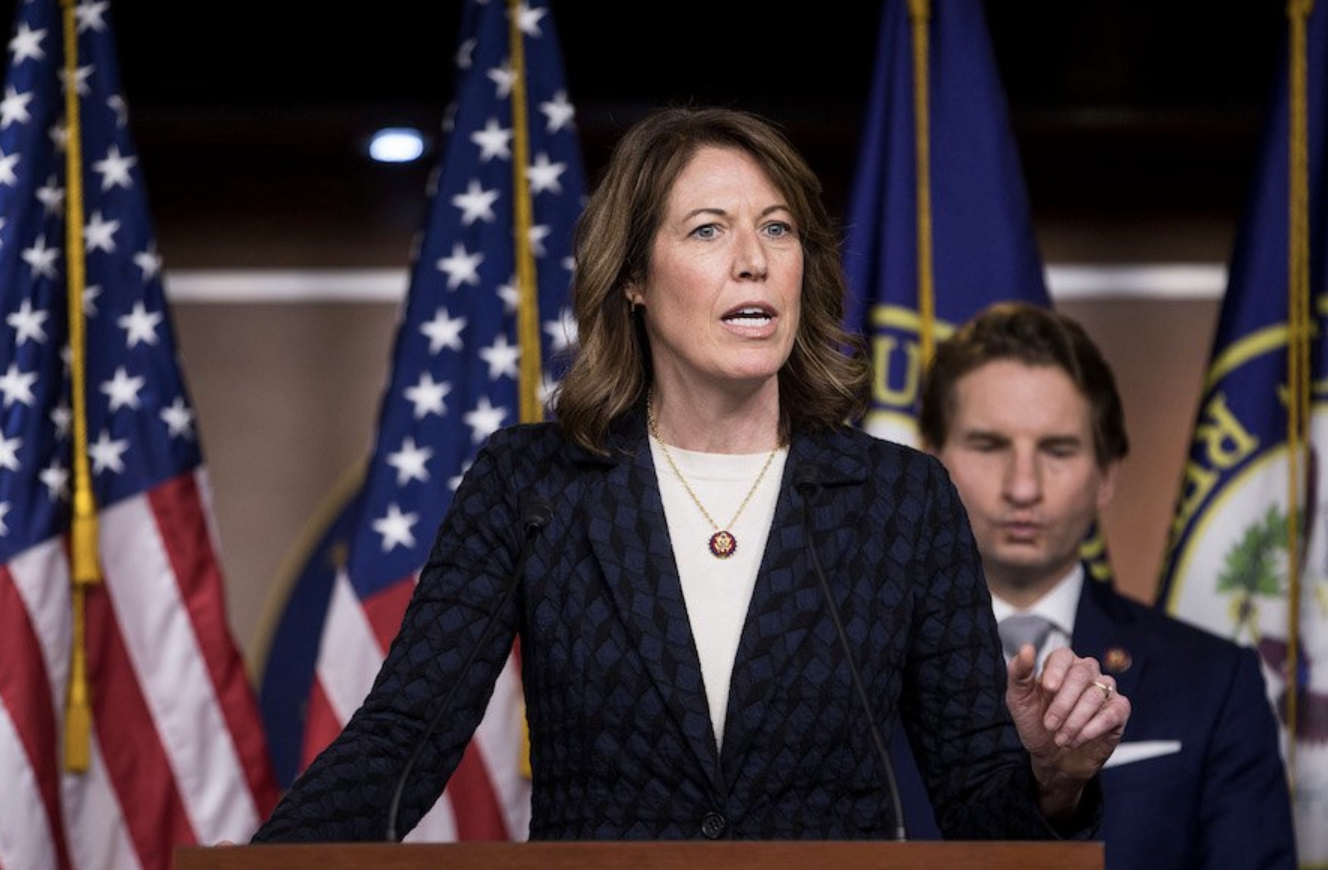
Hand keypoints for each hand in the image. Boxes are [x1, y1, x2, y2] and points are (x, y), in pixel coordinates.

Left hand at [1005, 644, 1129, 815]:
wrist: (1052, 757)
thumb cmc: (1036, 723)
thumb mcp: (1019, 700)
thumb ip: (1019, 674)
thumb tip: (1026, 648)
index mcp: (1061, 664)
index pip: (1063, 655)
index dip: (1056, 670)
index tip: (1047, 688)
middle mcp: (1086, 672)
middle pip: (1081, 674)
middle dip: (1063, 703)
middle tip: (1050, 725)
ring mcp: (1104, 690)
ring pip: (1095, 695)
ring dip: (1074, 721)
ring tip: (1061, 738)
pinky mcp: (1119, 710)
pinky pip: (1112, 713)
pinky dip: (1092, 729)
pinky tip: (1077, 739)